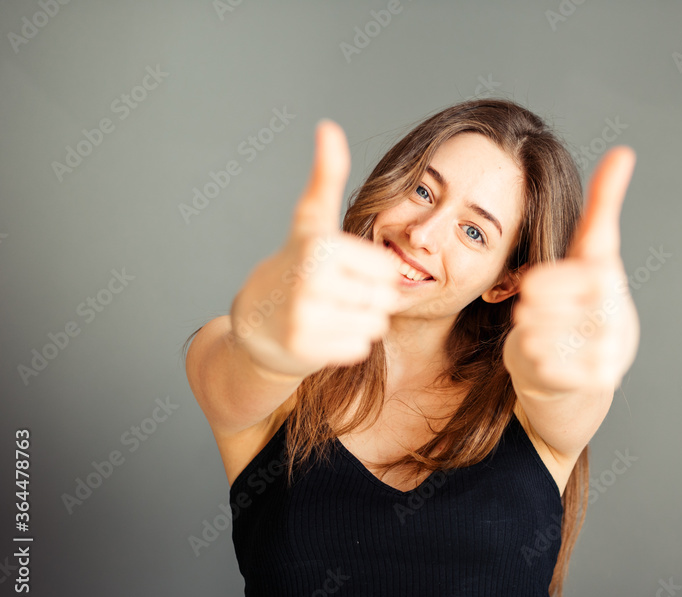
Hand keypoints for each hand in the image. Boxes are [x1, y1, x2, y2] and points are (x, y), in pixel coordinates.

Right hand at [230, 120, 402, 378]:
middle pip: (386, 299)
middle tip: (334, 294)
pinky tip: (322, 333)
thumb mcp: (311, 220)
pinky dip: (346, 344)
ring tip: (328, 312)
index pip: (388, 270)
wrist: (257, 323)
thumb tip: (328, 126)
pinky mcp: (304, 349)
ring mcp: (304, 317)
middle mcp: (309, 280)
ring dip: (360, 322)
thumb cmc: (295, 266)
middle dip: (368, 299)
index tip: (340, 268)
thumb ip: (326, 176)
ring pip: (376, 325)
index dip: (372, 272)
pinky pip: (359, 348)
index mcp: (319, 245)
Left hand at [504, 146, 639, 393]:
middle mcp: (618, 315)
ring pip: (541, 335)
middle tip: (535, 308)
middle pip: (546, 306)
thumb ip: (603, 203)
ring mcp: (611, 350)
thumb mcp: (590, 249)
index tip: (530, 284)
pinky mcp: (598, 380)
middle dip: (532, 307)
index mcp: (612, 279)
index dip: (547, 282)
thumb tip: (623, 152)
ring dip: (530, 331)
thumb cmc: (578, 297)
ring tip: (541, 328)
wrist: (581, 362)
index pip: (578, 275)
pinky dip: (535, 357)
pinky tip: (544, 352)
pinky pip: (544, 363)